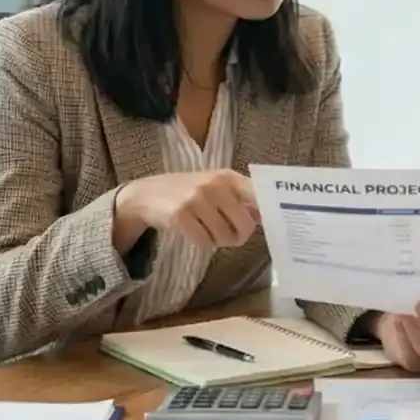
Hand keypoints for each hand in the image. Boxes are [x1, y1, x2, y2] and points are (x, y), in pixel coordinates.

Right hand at [115, 169, 259, 250]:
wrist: (148, 194)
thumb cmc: (188, 192)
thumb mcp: (216, 187)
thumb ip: (241, 199)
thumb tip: (267, 217)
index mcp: (228, 177)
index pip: (258, 195)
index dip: (268, 213)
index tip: (271, 226)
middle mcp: (214, 185)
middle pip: (245, 224)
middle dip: (239, 236)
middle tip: (231, 237)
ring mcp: (197, 199)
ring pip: (224, 236)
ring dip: (219, 241)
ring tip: (209, 232)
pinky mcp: (181, 215)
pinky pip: (205, 241)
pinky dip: (203, 243)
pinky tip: (196, 233)